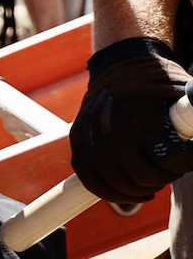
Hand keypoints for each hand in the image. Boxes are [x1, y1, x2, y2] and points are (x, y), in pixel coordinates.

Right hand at [68, 38, 192, 202]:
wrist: (120, 64)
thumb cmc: (156, 80)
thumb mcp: (179, 91)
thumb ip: (192, 112)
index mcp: (126, 117)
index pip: (145, 166)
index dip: (168, 174)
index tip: (185, 166)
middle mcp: (100, 129)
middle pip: (127, 178)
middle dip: (153, 183)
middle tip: (169, 175)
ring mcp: (84, 135)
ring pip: (107, 183)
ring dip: (132, 192)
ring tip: (150, 186)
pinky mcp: (77, 141)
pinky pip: (89, 178)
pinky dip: (108, 192)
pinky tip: (128, 193)